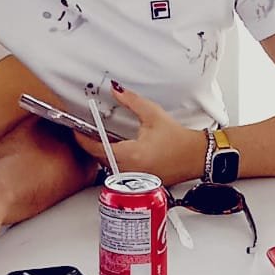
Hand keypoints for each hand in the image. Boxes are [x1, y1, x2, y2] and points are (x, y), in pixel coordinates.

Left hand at [78, 83, 205, 185]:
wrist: (197, 157)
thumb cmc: (180, 142)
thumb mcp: (153, 116)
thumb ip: (132, 102)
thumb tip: (117, 90)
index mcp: (131, 155)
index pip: (96, 149)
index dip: (83, 139)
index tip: (77, 131)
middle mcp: (131, 171)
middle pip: (100, 159)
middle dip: (93, 146)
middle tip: (89, 132)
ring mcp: (135, 179)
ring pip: (109, 168)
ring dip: (104, 155)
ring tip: (104, 141)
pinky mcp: (141, 183)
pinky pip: (120, 173)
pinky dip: (116, 162)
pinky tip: (120, 152)